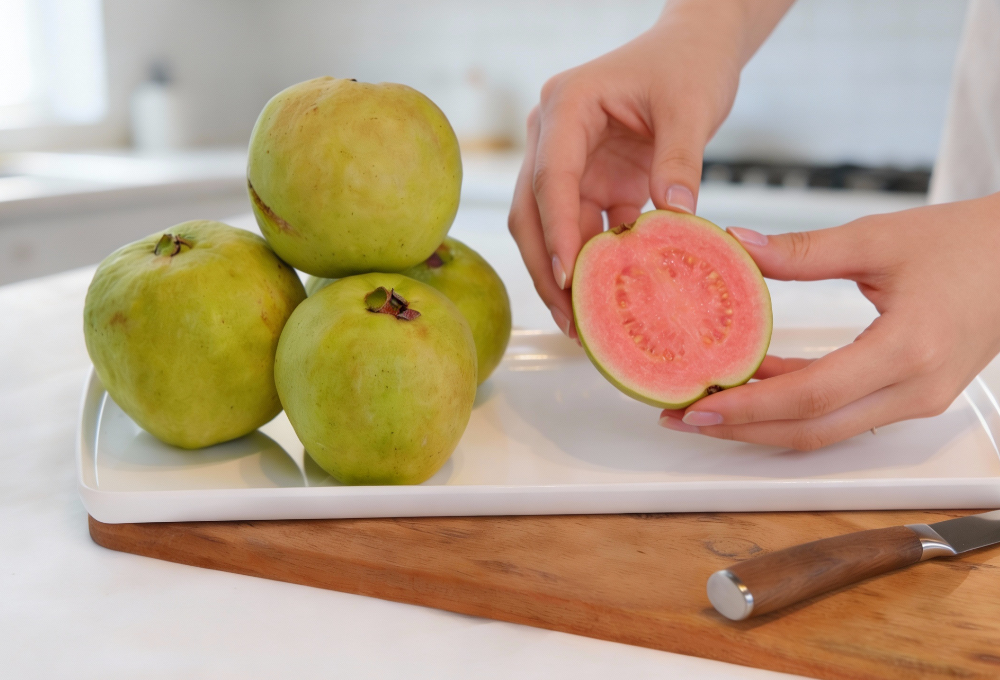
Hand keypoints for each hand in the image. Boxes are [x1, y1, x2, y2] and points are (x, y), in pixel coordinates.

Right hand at [507, 0, 793, 337]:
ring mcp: (568, 161)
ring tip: (585, 324)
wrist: (694, 50)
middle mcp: (553, 135)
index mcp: (566, 106)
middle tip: (570, 319)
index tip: (571, 278)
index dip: (558, 232)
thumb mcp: (691, 107)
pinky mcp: (590, 181)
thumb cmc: (687, 64)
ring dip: (566, 273)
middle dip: (547, 267)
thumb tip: (676, 221)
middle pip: (532, 211)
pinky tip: (608, 298)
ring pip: (551, 228)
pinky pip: (584, 229)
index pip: (551, 179)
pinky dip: (595, 262)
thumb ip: (680, 160)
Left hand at [659, 194, 999, 449]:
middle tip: (683, 417)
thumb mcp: (877, 238)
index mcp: (908, 349)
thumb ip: (802, 251)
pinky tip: (756, 383)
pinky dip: (796, 404)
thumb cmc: (965, 243)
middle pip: (812, 429)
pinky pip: (842, 412)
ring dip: (764, 422)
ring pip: (825, 429)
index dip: (750, 407)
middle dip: (741, 429)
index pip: (812, 395)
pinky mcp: (912, 395)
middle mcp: (914, 389)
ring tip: (707, 404)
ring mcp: (917, 399)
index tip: (697, 406)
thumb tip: (738, 245)